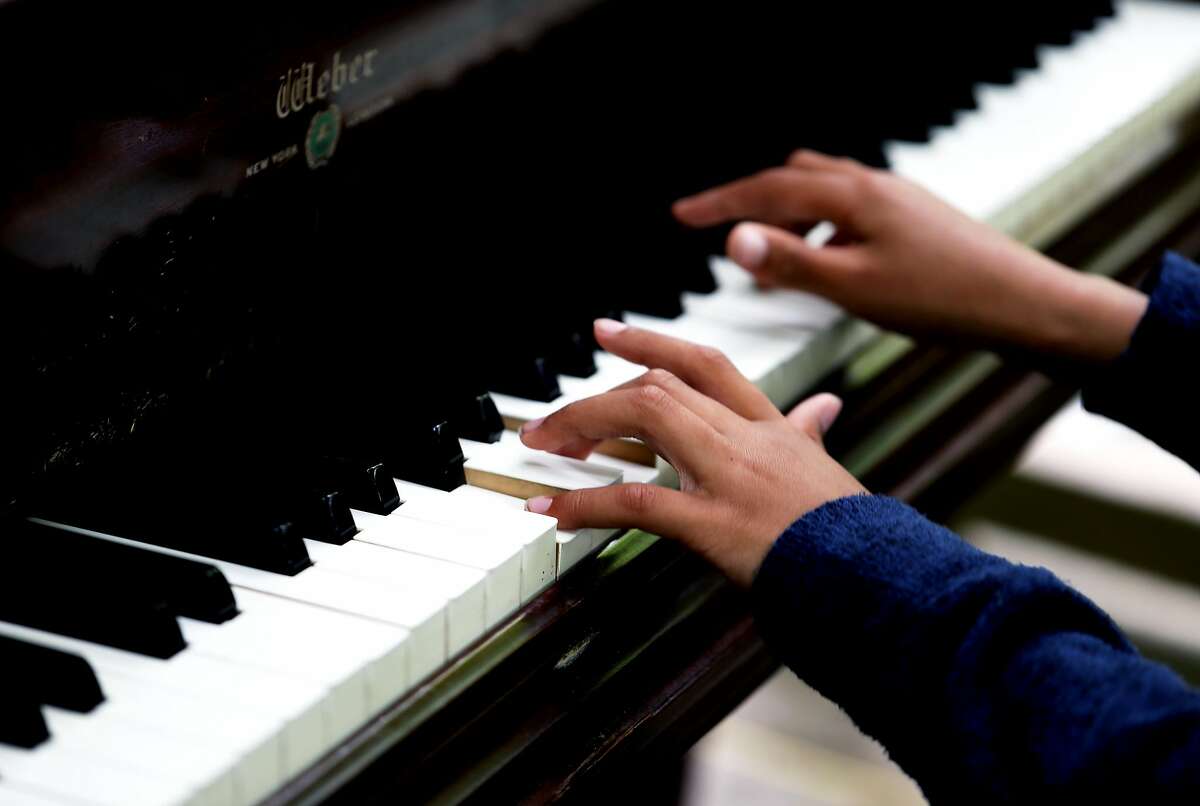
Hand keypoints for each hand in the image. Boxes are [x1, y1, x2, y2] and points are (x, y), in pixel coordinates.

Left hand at [520, 319, 864, 585]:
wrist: (877, 577)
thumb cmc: (850, 533)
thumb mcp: (827, 470)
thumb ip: (810, 433)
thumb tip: (823, 408)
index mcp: (769, 425)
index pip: (704, 362)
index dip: (651, 341)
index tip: (606, 330)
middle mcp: (746, 438)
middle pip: (660, 384)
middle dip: (595, 396)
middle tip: (548, 420)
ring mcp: (730, 475)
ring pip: (646, 415)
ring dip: (582, 426)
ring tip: (543, 448)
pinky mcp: (714, 523)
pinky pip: (636, 501)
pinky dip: (585, 503)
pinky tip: (553, 509)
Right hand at [673, 150, 1147, 362]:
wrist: (1022, 302)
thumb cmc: (942, 299)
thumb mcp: (854, 287)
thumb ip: (791, 261)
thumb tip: (734, 239)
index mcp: (852, 196)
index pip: (767, 190)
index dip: (719, 204)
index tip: (681, 215)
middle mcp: (872, 185)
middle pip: (792, 179)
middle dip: (749, 202)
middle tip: (715, 229)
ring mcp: (895, 198)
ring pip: (822, 192)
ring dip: (786, 216)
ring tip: (767, 256)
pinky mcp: (911, 217)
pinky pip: (848, 208)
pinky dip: (818, 227)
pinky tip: (824, 260)